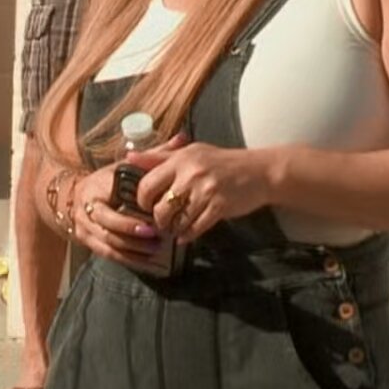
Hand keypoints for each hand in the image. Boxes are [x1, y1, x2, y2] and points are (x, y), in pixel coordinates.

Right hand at [64, 166, 170, 271]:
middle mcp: (87, 207)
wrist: (74, 194)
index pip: (112, 199)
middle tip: (156, 235)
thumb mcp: (125, 165)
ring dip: (133, 248)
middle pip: (109, 224)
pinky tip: (146, 261)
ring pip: (108, 242)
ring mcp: (84, 226)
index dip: (131, 208)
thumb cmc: (107, 179)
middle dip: (132, 232)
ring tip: (156, 249)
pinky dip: (128, 259)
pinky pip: (107, 254)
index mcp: (96, 187)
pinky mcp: (86, 241)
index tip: (153, 213)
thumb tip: (182, 138)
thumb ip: (152, 156)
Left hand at [131, 140, 271, 244]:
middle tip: (161, 221)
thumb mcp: (191, 153)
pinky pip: (196, 228)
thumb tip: (129, 157)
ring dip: (174, 229)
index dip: (142, 200)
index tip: (146, 206)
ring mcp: (206, 191)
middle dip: (157, 219)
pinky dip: (188, 235)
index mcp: (181, 159)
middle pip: (159, 207)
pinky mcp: (219, 206)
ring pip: (177, 221)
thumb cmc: (221, 162)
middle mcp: (191, 174)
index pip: (147, 183)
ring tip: (175, 228)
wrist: (259, 171)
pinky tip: (187, 234)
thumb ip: (159, 157)